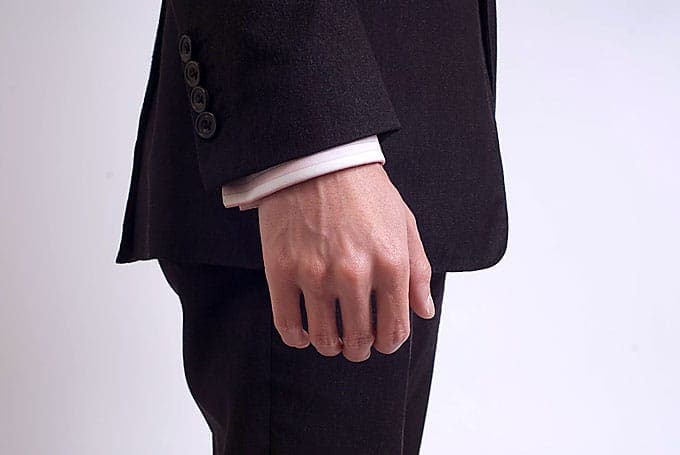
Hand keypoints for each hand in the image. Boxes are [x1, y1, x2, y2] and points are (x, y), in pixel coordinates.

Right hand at [257, 162, 434, 361]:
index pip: (395, 329)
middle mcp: (354, 274)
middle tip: (356, 343)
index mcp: (391, 264)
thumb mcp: (405, 224)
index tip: (382, 341)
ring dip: (331, 346)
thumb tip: (424, 311)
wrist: (318, 158)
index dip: (390, 343)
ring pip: (324, 339)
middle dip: (360, 348)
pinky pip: (287, 324)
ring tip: (332, 338)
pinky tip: (303, 333)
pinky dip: (297, 338)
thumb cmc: (364, 190)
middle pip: (359, 339)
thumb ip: (418, 272)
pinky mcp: (281, 270)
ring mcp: (315, 274)